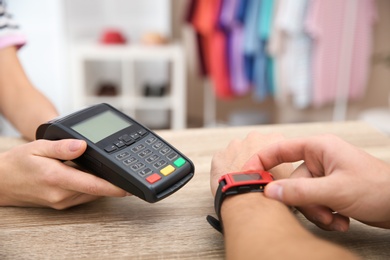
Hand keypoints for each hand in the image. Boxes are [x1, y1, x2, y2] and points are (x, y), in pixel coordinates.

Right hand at [0, 139, 126, 208]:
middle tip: (128, 173)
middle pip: (96, 191)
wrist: (1, 182)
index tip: (129, 186)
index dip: (114, 186)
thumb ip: (62, 147)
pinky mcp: (62, 204)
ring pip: (92, 195)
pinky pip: (84, 196)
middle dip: (114, 184)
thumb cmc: (18, 163)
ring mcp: (62, 202)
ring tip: (115, 173)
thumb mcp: (38, 147)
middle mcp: (61, 195)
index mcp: (57, 179)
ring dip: (104, 186)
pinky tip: (97, 177)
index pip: (93, 185)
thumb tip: (82, 145)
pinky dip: (94, 188)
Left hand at [210, 131, 292, 195]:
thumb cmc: (274, 190)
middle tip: (258, 176)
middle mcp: (254, 137)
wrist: (249, 200)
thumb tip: (290, 176)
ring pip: (237, 152)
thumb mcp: (292, 177)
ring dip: (240, 162)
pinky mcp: (219, 155)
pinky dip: (226, 169)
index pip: (276, 144)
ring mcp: (234, 145)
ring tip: (244, 180)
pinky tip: (232, 181)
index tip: (272, 170)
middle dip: (255, 157)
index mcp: (274, 139)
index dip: (274, 159)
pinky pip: (223, 161)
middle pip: (255, 145)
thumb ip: (290, 169)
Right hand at [243, 134, 389, 229]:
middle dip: (307, 203)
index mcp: (318, 148)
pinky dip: (325, 215)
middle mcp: (319, 159)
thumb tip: (271, 192)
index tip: (245, 174)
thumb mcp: (335, 190)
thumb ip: (300, 191)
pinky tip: (341, 219)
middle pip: (293, 182)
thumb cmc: (378, 187)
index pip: (279, 149)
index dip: (260, 160)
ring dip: (318, 212)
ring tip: (337, 218)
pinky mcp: (330, 190)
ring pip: (303, 197)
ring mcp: (325, 176)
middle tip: (323, 213)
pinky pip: (314, 203)